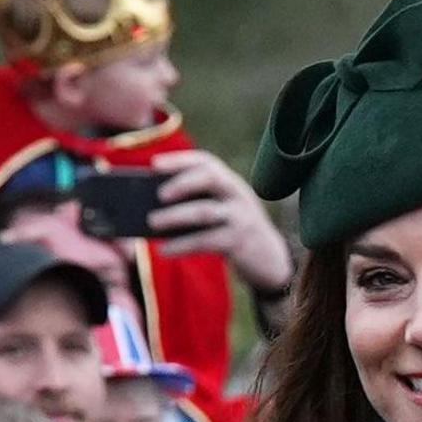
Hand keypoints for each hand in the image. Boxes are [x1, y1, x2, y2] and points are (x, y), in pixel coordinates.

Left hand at [144, 148, 298, 295]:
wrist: (270, 261)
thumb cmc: (233, 231)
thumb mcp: (222, 211)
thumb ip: (197, 203)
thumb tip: (151, 207)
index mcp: (231, 183)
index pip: (207, 162)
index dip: (180, 160)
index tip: (154, 164)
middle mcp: (238, 195)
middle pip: (211, 178)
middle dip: (182, 183)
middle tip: (158, 194)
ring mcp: (241, 218)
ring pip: (204, 212)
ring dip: (174, 216)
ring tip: (151, 222)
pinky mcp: (239, 242)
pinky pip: (206, 241)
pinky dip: (181, 245)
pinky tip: (164, 250)